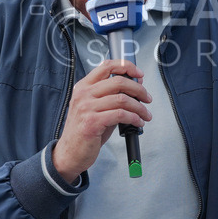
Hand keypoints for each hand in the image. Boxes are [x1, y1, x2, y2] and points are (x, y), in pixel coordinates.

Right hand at [52, 60, 151, 182]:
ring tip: (145, 114)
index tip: (139, 74)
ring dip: (139, 107)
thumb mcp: (97, 108)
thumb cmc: (86, 130)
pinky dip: (134, 118)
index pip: (107, 66)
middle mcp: (83, 94)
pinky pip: (120, 115)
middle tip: (147, 98)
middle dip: (139, 89)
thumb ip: (113, 95)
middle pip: (118, 82)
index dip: (126, 66)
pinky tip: (138, 123)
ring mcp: (86, 108)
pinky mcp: (91, 123)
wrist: (70, 153)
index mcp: (84, 86)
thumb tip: (137, 84)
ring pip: (122, 99)